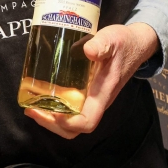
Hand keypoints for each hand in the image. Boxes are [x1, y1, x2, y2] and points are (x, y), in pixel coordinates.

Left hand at [24, 22, 157, 138]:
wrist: (135, 44)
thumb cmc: (124, 42)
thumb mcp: (113, 38)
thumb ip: (102, 44)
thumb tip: (88, 51)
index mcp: (103, 93)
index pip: (87, 121)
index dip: (68, 122)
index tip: (50, 111)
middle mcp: (97, 101)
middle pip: (75, 128)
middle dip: (52, 124)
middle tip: (32, 110)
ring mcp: (93, 99)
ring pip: (72, 122)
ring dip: (51, 119)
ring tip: (32, 106)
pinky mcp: (89, 94)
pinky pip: (71, 109)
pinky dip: (55, 108)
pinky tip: (42, 96)